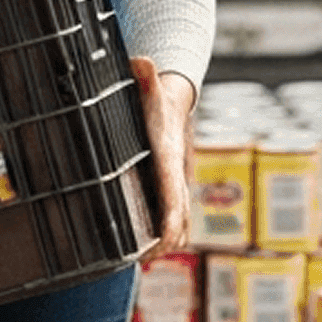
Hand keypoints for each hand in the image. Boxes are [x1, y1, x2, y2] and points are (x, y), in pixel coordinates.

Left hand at [131, 56, 194, 256]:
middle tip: (149, 259)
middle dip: (168, 238)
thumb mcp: (150, 84)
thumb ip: (145, 75)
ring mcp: (177, 181)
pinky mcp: (171, 185)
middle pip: (179, 212)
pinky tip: (152, 249)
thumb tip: (141, 61)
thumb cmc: (158, 96)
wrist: (177, 97)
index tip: (166, 238)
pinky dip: (169, 232)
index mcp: (169, 153)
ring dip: (168, 240)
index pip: (173, 189)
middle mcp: (177, 171)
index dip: (170, 215)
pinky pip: (175, 213)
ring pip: (180, 218)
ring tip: (146, 261)